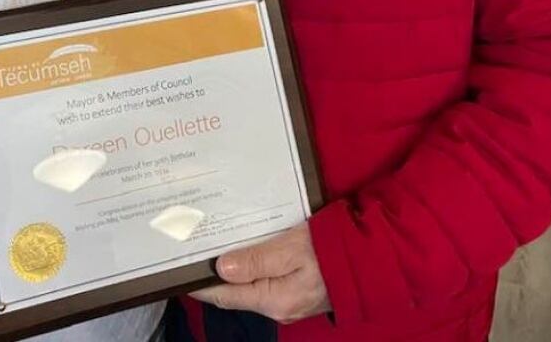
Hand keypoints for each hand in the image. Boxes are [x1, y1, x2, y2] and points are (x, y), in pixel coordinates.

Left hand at [190, 224, 330, 324]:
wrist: (372, 258)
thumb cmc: (333, 249)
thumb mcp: (293, 249)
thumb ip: (257, 260)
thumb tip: (221, 268)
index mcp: (274, 299)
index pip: (224, 295)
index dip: (199, 284)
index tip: (178, 269)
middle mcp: (277, 306)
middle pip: (234, 292)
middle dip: (211, 273)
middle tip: (190, 249)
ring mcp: (287, 299)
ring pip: (247, 284)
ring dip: (229, 267)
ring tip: (208, 245)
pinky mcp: (295, 288)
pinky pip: (263, 278)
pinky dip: (247, 264)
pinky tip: (241, 248)